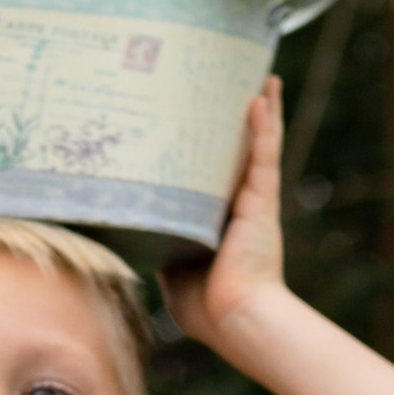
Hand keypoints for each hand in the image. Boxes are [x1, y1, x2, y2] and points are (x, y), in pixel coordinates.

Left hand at [163, 76, 288, 359]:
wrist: (236, 319)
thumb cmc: (205, 307)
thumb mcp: (172, 269)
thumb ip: (159, 244)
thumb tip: (130, 229)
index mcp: (219, 220)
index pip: (213, 175)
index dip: (209, 148)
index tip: (199, 120)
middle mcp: (240, 205)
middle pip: (239, 152)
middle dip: (239, 120)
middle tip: (236, 83)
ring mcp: (254, 200)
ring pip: (257, 144)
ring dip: (260, 109)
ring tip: (260, 75)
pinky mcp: (262, 201)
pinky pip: (263, 154)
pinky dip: (263, 124)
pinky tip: (261, 94)